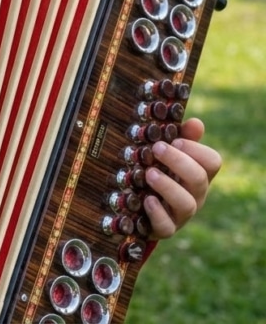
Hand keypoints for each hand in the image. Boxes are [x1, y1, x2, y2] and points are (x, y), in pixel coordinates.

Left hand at [143, 117, 221, 238]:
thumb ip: (182, 138)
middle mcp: (194, 194)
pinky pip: (167, 226)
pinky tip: (147, 200)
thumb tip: (196, 123)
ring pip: (186, 204)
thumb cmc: (158, 174)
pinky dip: (158, 213)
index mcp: (198, 174)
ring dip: (168, 186)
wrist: (139, 210)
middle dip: (179, 162)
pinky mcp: (164, 229)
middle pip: (199, 179)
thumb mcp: (167, 156)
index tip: (176, 139)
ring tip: (149, 173)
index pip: (213, 162)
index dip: (197, 149)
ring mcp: (181, 214)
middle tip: (157, 148)